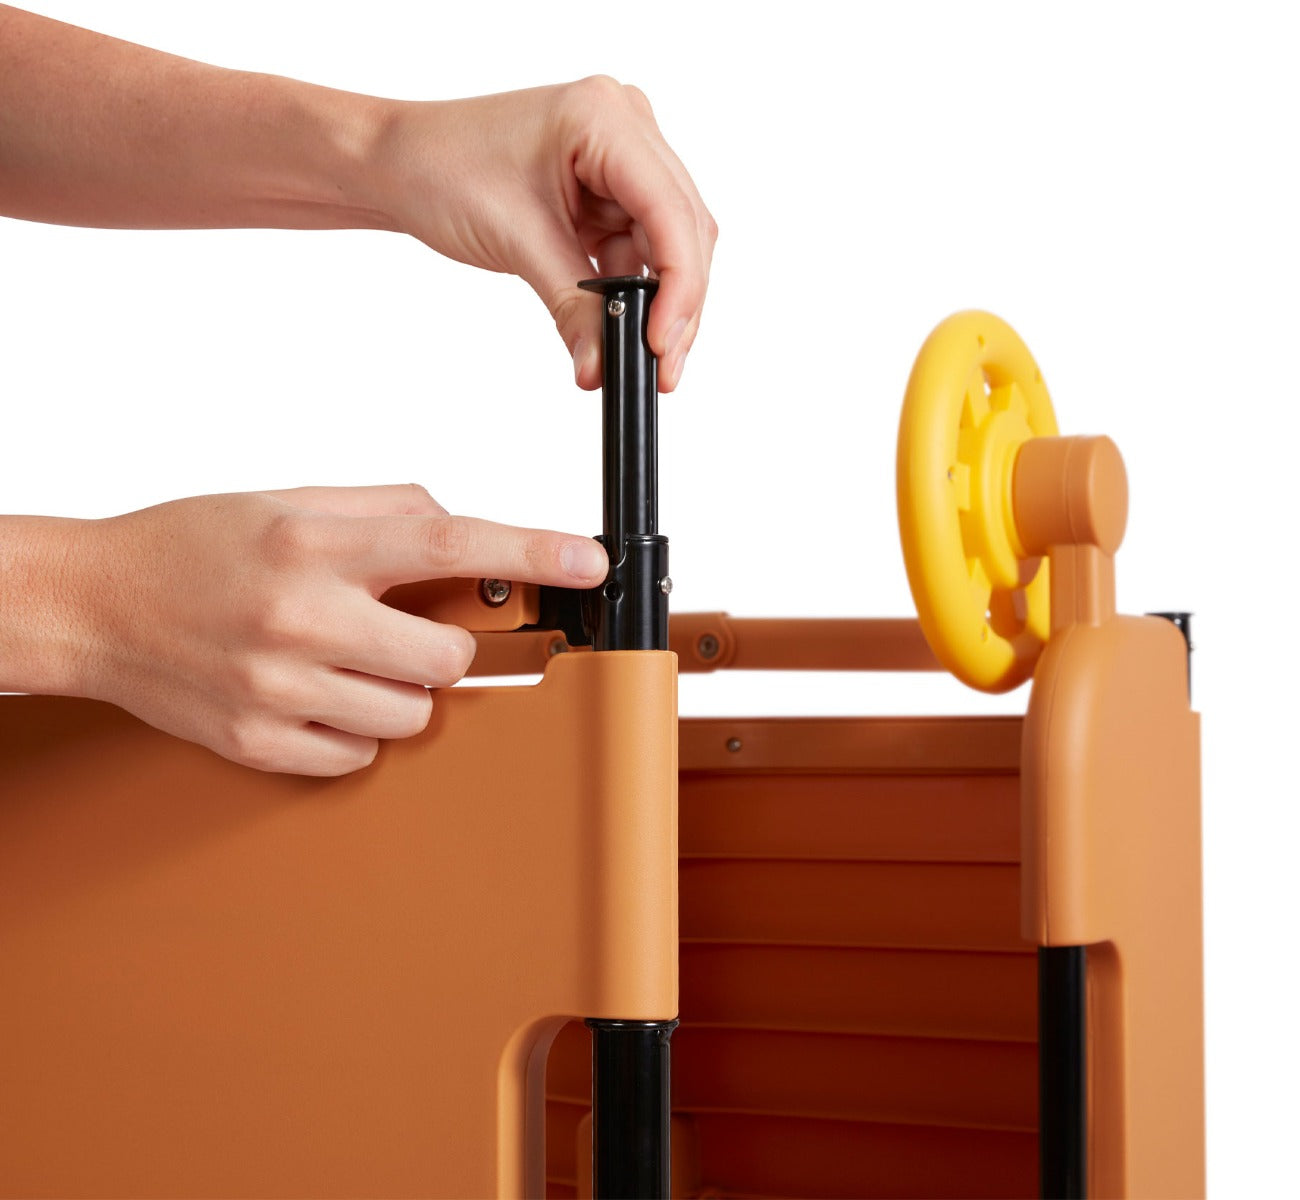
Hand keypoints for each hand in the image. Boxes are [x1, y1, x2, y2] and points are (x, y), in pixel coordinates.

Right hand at [68, 483, 607, 776]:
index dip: (531, 552)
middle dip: (442, 647)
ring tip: (343, 658)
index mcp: (311, 543)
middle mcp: (298, 616)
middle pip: (445, 657)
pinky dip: (355, 729)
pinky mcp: (258, 743)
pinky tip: (315, 693)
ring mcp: (277, 688)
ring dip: (399, 690)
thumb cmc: (193, 546)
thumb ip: (384, 509)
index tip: (588, 561)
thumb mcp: (288, 500)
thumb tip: (460, 527)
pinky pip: (360, 755)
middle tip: (399, 628)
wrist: (93, 605)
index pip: (447, 542)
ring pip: (411, 715)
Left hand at [369, 77, 716, 391]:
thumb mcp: (516, 242)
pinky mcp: (609, 191)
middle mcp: (625, 126)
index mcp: (604, 116)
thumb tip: (604, 367)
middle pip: (684, 229)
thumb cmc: (441, 170)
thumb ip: (574, 309)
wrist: (399, 165)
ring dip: (659, 303)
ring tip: (640, 357)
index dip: (679, 284)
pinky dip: (634, 293)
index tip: (663, 345)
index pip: (670, 210)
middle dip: (677, 304)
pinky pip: (641, 250)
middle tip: (662, 368)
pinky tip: (622, 328)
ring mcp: (621, 158)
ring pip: (669, 245)